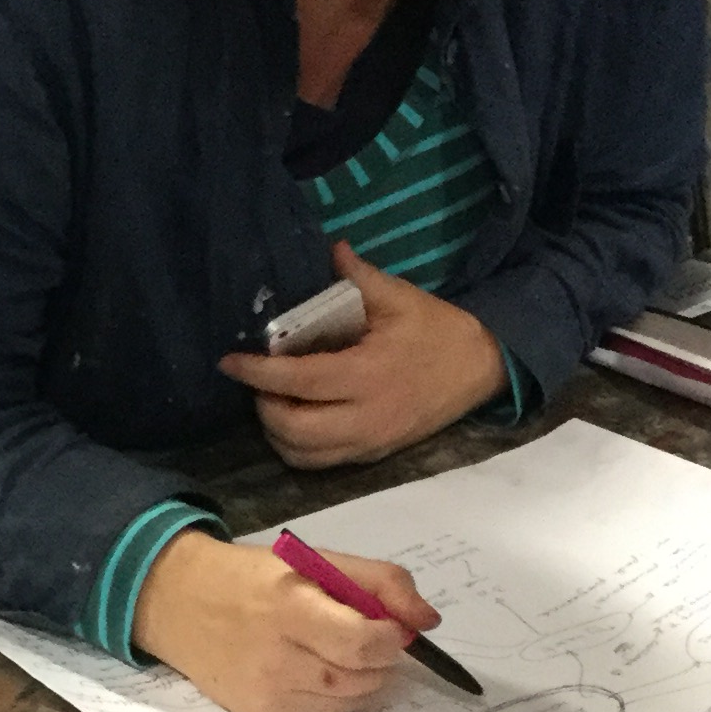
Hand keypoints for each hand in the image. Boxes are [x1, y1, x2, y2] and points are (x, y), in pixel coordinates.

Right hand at [131, 531, 440, 711]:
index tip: (389, 627)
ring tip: (333, 653)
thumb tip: (428, 622)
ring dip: (359, 682)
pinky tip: (310, 674)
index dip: (391, 638)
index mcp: (290, 609)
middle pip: (362, 679)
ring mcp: (268, 697)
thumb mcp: (316, 561)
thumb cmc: (254, 579)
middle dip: (378, 661)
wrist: (181, 606)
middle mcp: (276, 660)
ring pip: (349, 703)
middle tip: (363, 640)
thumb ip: (381, 582)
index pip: (366, 644)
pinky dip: (333, 700)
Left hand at [218, 240, 506, 468]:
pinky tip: (293, 419)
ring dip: (275, 431)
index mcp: (367, 375)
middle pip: (292, 429)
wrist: (481, 370)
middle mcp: (364, 418)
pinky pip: (321, 463)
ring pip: (302, 454)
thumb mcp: (401, 298)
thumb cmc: (437, 331)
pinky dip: (297, 447)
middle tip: (256, 379)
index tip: (229, 362)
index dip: (258, 373)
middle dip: (263, 406)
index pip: (298, 381)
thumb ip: (359, 277)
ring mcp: (368, 442)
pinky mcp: (372, 456)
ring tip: (271, 399)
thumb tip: (330, 247)